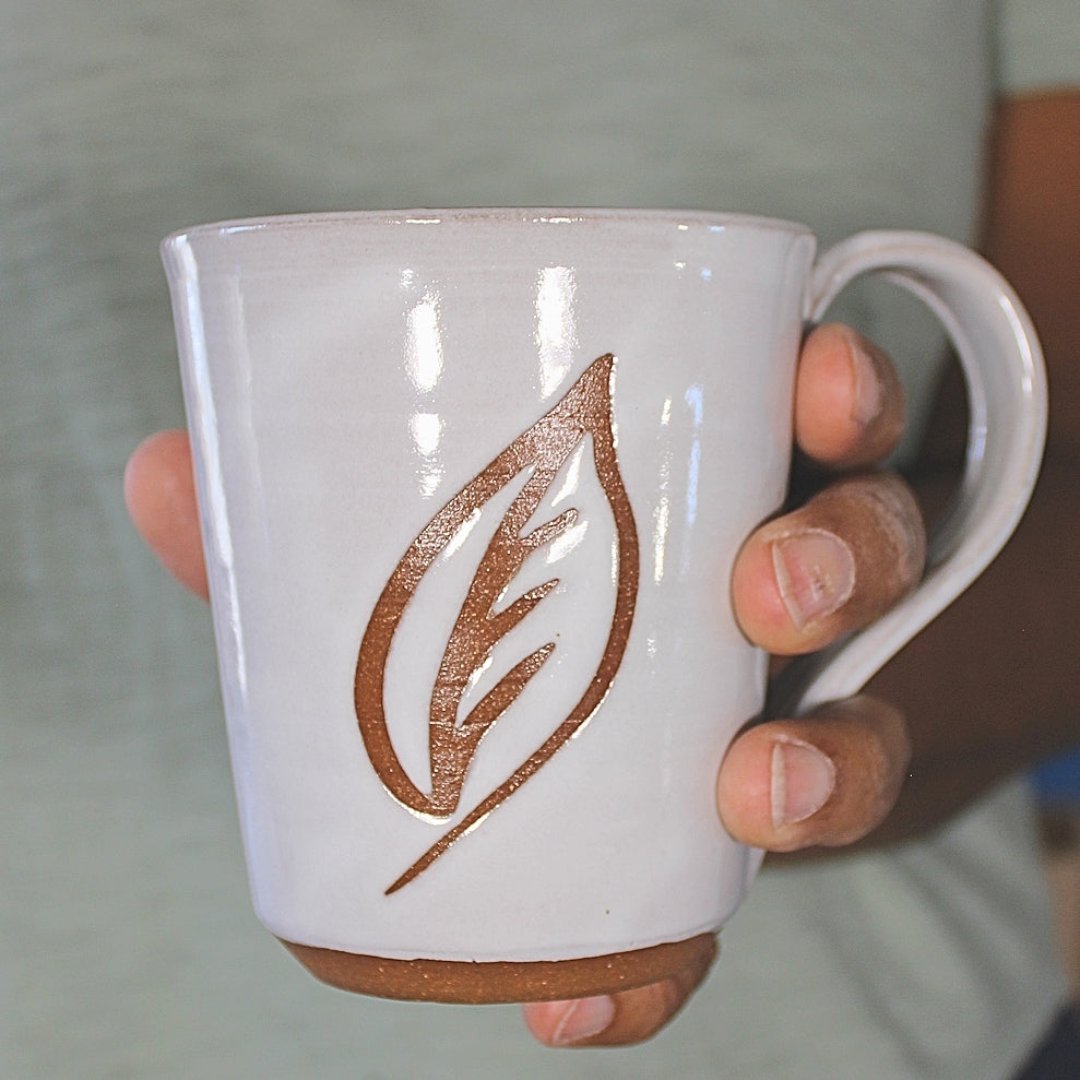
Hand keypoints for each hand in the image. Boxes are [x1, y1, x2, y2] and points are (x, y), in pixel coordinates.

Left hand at [124, 323, 922, 1048]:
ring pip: (866, 715)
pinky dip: (669, 961)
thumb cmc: (513, 612)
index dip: (842, 386)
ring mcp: (790, 715)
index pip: (815, 411)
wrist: (617, 739)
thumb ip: (311, 519)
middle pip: (864, 548)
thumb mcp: (429, 547)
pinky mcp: (737, 850)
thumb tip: (166, 474)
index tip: (818, 379)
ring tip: (755, 791)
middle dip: (839, 557)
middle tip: (771, 591)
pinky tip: (580, 996)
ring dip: (830, 760)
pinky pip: (734, 933)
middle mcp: (782, 581)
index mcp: (721, 477)